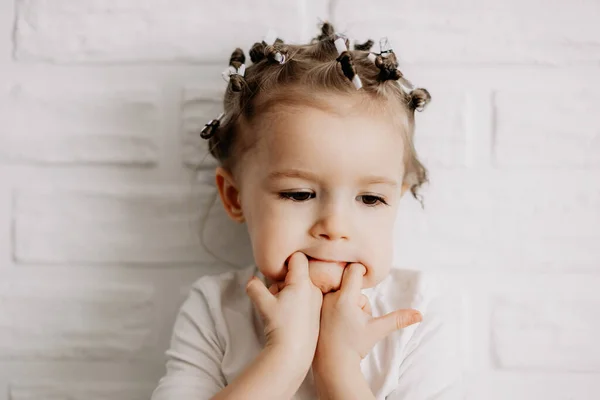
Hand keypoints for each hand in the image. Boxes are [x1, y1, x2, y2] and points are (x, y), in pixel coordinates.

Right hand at [246, 252, 322, 366]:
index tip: (276, 272)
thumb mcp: (263, 304)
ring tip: (281, 307)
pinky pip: (306, 298)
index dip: (285, 261)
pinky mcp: (317, 311)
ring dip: (289, 291)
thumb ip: (255, 287)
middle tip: (275, 294)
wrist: (293, 352)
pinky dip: (296, 301)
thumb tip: (251, 280)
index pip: (297, 258)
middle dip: (284, 280)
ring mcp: (317, 300)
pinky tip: (289, 315)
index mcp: (303, 283)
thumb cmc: (280, 326)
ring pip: (301, 286)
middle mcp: (314, 289)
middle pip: (297, 273)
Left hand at [313, 263, 422, 364]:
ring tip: (346, 322)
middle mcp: (329, 297)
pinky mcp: (314, 309)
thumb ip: (398, 319)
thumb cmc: (354, 346)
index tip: (366, 279)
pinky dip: (334, 306)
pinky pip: (329, 298)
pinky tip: (335, 323)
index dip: (362, 272)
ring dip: (347, 303)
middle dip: (357, 297)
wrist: (332, 363)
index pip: (354, 270)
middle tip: (356, 316)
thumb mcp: (377, 330)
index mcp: (345, 298)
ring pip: (340, 292)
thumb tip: (420, 315)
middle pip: (350, 284)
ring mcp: (320, 302)